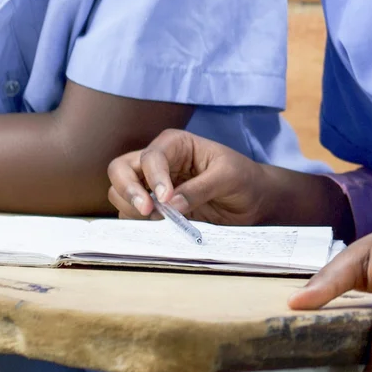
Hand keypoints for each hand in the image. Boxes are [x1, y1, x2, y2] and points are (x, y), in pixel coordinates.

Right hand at [107, 129, 273, 225]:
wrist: (253, 200)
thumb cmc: (243, 179)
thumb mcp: (229, 177)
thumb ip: (200, 188)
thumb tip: (171, 205)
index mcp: (175, 145)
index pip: (150, 157)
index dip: (154, 178)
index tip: (166, 199)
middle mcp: (158, 162)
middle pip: (120, 169)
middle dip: (127, 190)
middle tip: (146, 210)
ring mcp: (152, 185)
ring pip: (118, 192)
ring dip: (131, 207)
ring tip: (159, 219)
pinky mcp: (154, 208)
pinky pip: (130, 213)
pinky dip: (135, 222)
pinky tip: (157, 226)